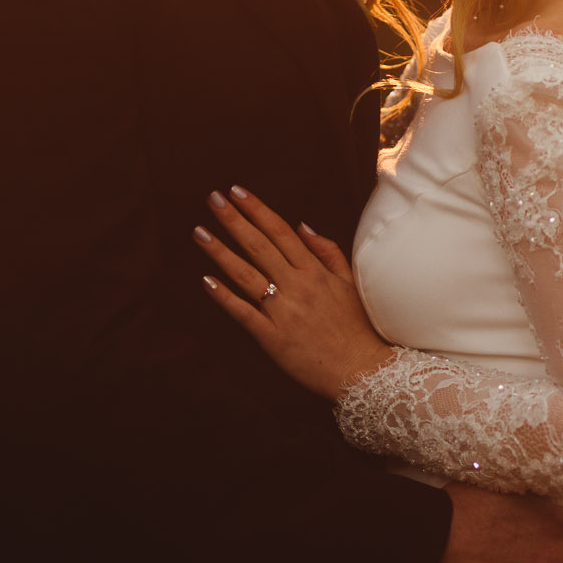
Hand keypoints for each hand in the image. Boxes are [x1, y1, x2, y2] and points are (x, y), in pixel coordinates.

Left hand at [196, 186, 391, 398]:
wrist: (363, 370)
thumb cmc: (358, 327)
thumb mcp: (350, 283)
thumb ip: (327, 252)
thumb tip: (302, 226)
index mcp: (315, 271)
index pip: (280, 232)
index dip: (257, 210)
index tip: (236, 192)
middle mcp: (298, 286)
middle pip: (259, 246)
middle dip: (233, 220)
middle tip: (212, 199)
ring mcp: (284, 311)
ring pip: (246, 274)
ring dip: (220, 252)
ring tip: (199, 232)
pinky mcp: (273, 338)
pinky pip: (244, 313)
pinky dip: (224, 296)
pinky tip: (206, 280)